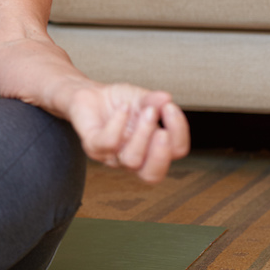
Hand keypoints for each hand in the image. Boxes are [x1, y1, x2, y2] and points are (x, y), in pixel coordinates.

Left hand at [66, 84, 189, 182]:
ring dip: (142, 134)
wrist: (90, 94)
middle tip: (162, 130)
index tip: (170, 108)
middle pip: (152, 174)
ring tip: (144, 110)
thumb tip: (167, 98)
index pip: (175, 153)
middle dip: (161, 153)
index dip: (179, 133)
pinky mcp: (93, 146)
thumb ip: (155, 101)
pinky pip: (108, 143)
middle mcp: (134, 158)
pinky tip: (123, 107)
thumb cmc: (119, 101)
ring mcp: (112, 155)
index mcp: (152, 148)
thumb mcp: (142, 98)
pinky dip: (118, 124)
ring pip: (131, 160)